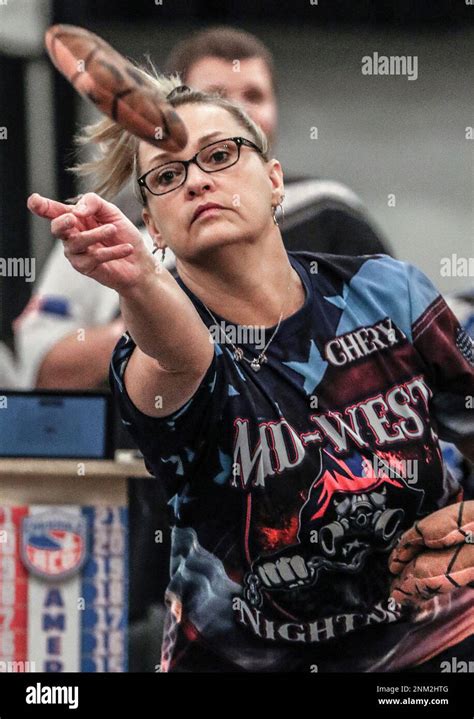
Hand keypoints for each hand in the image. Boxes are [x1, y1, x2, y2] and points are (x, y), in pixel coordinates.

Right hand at [27, 192, 156, 292]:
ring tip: (113, 230)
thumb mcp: (111, 212)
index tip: (33, 200)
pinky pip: (94, 257)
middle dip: (62, 222)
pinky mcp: (85, 267)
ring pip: (77, 242)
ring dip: (95, 234)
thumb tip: (77, 210)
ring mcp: (76, 253)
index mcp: (74, 218)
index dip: (42, 206)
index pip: (54, 211)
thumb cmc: (123, 235)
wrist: (138, 262)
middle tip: (72, 218)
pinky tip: (127, 248)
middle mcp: (71, 235)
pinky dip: (112, 251)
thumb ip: (94, 203)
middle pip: (57, 228)